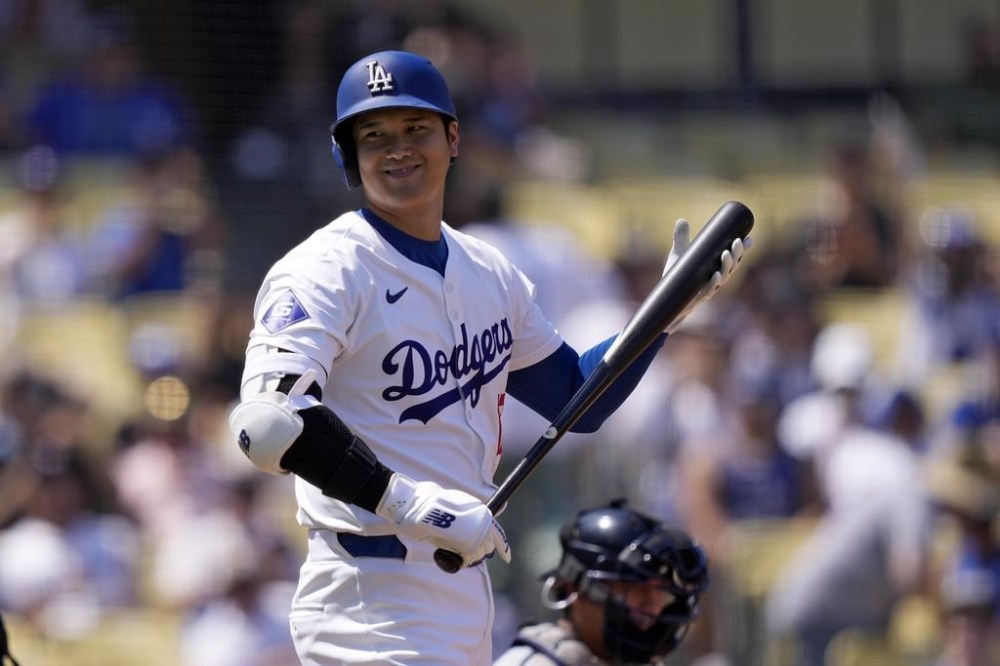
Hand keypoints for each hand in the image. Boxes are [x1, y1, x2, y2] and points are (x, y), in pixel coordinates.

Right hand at [376, 473, 510, 566]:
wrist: (426, 509)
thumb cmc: (439, 506)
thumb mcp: (460, 509)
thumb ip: (470, 519)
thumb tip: (474, 532)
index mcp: (484, 515)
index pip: (498, 536)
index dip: (504, 548)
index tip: (508, 557)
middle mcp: (484, 527)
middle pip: (488, 548)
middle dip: (479, 549)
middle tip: (463, 545)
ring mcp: (476, 538)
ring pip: (479, 555)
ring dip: (469, 554)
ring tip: (455, 545)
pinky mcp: (465, 548)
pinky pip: (467, 560)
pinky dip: (461, 560)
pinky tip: (452, 553)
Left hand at [663, 218, 750, 332]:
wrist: (665, 300)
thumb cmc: (675, 277)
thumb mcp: (678, 255)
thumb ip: (681, 238)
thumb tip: (681, 220)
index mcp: (714, 269)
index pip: (732, 258)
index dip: (742, 250)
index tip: (750, 239)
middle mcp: (714, 279)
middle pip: (731, 267)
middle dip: (737, 255)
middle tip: (737, 241)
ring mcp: (707, 289)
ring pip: (722, 278)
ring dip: (727, 266)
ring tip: (726, 253)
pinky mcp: (697, 298)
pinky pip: (708, 291)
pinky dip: (713, 283)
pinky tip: (716, 275)